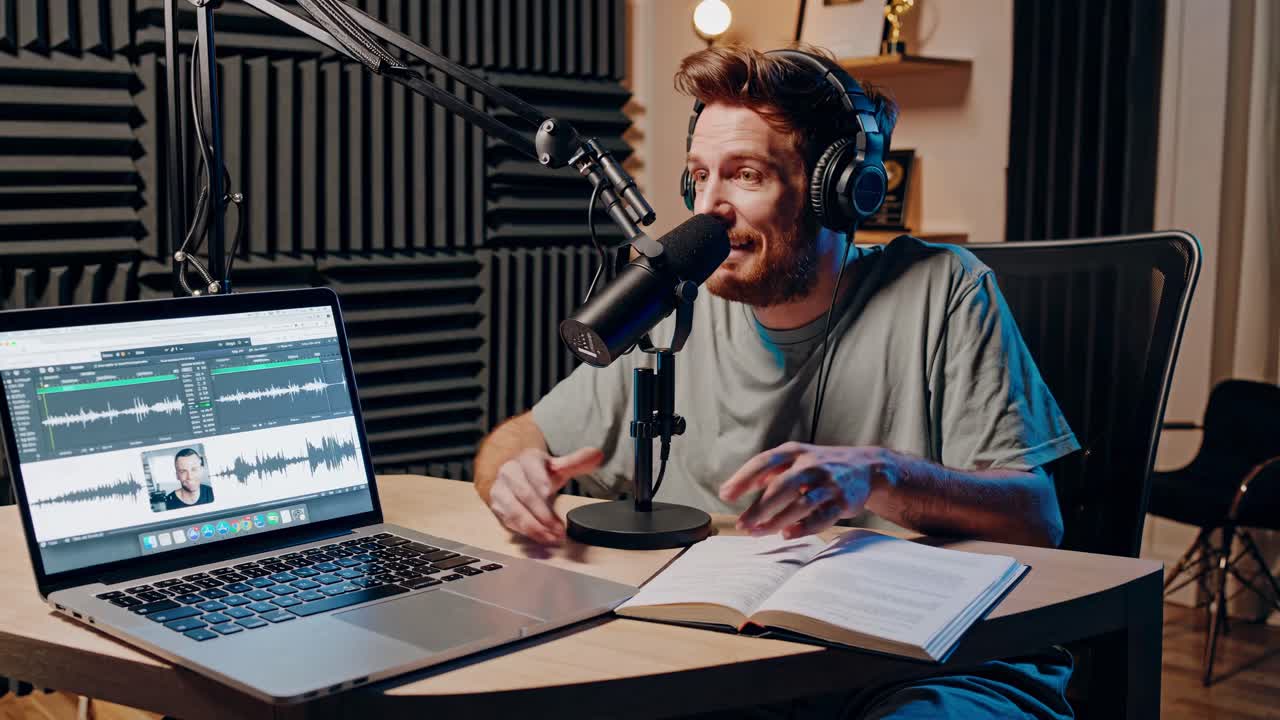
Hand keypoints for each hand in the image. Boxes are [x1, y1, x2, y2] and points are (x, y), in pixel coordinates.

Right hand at [487, 446, 603, 543]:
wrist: (514, 476)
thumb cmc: (538, 472)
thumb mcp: (557, 466)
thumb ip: (576, 462)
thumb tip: (597, 455)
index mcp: (526, 459)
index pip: (533, 470)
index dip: (542, 484)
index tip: (551, 494)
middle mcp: (509, 472)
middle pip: (525, 495)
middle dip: (543, 514)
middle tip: (559, 530)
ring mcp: (500, 490)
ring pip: (515, 511)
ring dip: (534, 527)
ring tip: (552, 538)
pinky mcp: (497, 507)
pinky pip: (510, 521)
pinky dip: (526, 532)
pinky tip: (541, 538)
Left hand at [719, 443, 893, 538]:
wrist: (866, 467)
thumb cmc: (820, 465)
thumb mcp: (795, 458)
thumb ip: (767, 471)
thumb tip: (733, 488)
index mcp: (795, 452)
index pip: (764, 462)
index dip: (743, 478)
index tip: (726, 494)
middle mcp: (811, 465)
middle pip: (780, 487)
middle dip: (759, 508)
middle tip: (742, 524)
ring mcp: (829, 483)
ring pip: (799, 505)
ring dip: (776, 522)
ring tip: (758, 532)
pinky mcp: (843, 501)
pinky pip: (822, 517)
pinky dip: (804, 527)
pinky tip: (788, 534)